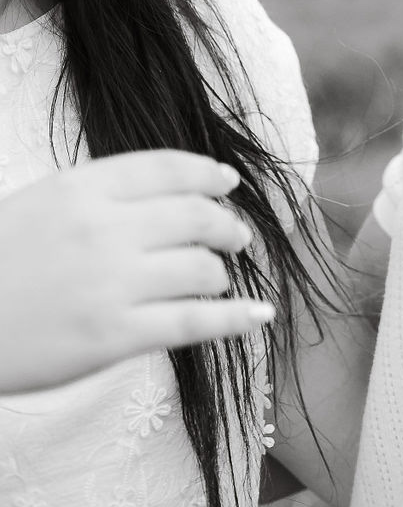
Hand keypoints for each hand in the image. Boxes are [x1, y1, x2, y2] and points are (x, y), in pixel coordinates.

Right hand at [0, 150, 273, 393]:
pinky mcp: (113, 337)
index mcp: (82, 187)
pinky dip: (235, 318)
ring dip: (221, 272)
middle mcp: (105, 228)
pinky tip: (258, 317)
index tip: (228, 182)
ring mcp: (111, 283)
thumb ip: (97, 199)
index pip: (168, 169)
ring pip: (201, 268)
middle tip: (237, 236)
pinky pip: (193, 322)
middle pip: (195, 215)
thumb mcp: (40, 205)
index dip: (207, 174)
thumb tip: (162, 201)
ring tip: (221, 279)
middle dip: (226, 225)